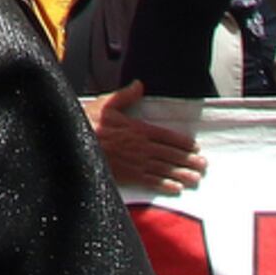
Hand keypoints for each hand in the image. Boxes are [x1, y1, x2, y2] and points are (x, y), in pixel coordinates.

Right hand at [84, 83, 205, 193]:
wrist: (72, 143)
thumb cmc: (86, 123)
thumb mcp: (105, 104)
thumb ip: (124, 95)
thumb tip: (139, 85)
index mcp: (137, 128)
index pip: (166, 136)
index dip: (182, 142)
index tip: (195, 147)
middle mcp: (140, 147)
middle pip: (169, 154)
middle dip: (188, 160)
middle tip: (203, 165)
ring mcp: (134, 163)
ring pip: (164, 169)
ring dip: (182, 174)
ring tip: (196, 178)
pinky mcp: (127, 176)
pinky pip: (150, 182)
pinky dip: (164, 186)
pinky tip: (176, 189)